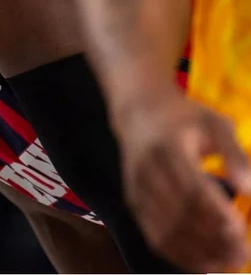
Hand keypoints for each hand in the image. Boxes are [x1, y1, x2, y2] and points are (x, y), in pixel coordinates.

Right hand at [114, 86, 250, 272]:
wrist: (139, 113)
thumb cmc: (184, 118)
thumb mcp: (214, 123)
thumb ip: (234, 153)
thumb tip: (249, 189)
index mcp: (168, 148)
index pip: (193, 189)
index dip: (217, 214)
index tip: (241, 230)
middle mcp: (147, 170)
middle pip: (180, 214)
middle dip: (213, 239)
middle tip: (243, 254)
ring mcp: (137, 188)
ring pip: (166, 230)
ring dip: (199, 252)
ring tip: (229, 261)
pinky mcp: (133, 202)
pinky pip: (154, 236)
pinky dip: (179, 254)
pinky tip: (204, 263)